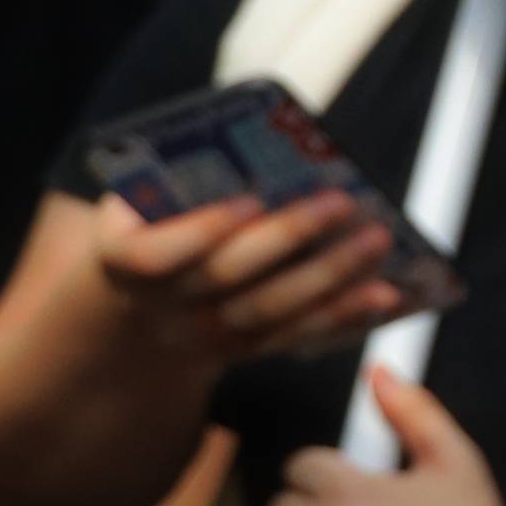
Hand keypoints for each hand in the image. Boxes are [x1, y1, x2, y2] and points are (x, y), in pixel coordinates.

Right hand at [93, 191, 402, 372]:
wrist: (134, 313)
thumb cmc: (148, 234)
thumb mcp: (138, 210)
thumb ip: (177, 187)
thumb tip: (254, 153)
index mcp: (122, 263)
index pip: (155, 254)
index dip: (202, 230)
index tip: (250, 199)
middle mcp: (161, 307)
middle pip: (228, 278)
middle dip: (288, 237)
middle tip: (343, 201)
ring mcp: (202, 337)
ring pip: (270, 313)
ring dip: (330, 278)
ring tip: (377, 241)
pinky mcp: (243, 353)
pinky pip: (296, 335)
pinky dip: (343, 315)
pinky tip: (384, 293)